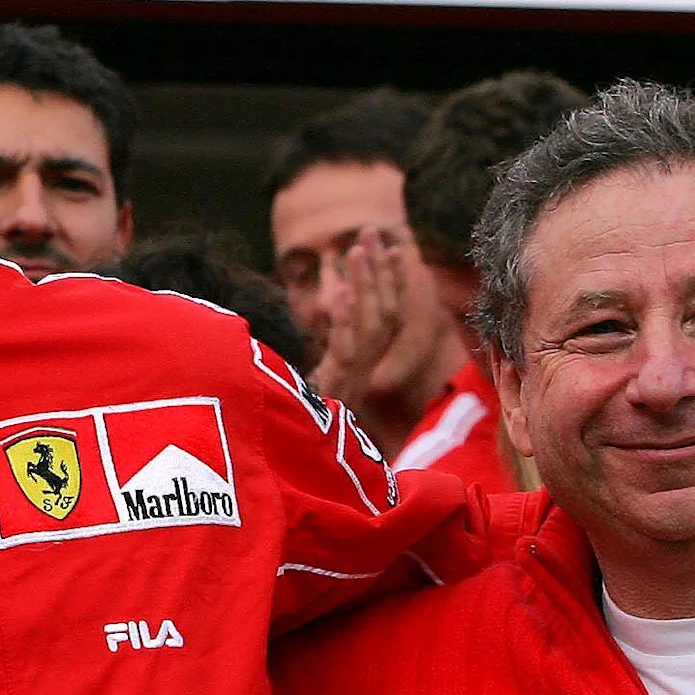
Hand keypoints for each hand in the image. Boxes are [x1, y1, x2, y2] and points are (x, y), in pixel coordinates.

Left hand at [311, 232, 440, 454]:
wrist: (298, 462)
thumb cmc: (303, 414)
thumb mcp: (321, 373)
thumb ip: (336, 337)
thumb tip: (339, 291)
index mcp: (364, 365)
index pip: (390, 316)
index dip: (395, 282)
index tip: (396, 247)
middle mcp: (364, 371)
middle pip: (384, 314)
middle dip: (379, 271)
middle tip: (370, 231)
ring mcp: (352, 381)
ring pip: (370, 329)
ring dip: (364, 286)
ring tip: (354, 250)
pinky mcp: (334, 392)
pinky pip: (344, 355)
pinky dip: (342, 325)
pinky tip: (336, 297)